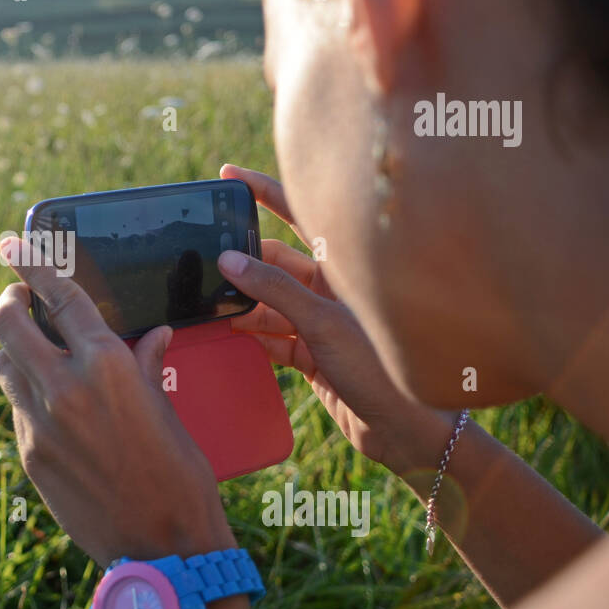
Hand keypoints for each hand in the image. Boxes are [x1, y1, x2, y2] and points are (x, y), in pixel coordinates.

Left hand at [0, 235, 237, 567]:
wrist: (162, 545)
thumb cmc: (179, 473)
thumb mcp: (167, 408)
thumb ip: (145, 363)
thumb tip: (150, 334)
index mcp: (106, 365)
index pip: (59, 297)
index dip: (35, 264)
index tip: (16, 244)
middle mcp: (63, 387)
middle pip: (7, 323)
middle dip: (8, 300)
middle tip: (20, 296)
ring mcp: (37, 423)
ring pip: (3, 364)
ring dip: (14, 347)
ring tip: (35, 347)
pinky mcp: (28, 454)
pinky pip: (16, 406)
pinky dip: (27, 393)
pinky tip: (52, 400)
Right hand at [219, 165, 456, 471]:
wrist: (405, 432)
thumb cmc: (384, 369)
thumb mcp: (323, 324)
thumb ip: (274, 290)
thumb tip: (229, 259)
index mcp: (346, 266)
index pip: (300, 214)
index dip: (263, 192)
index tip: (228, 176)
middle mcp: (332, 288)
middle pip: (274, 263)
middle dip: (241, 264)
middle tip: (203, 262)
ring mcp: (320, 321)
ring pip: (268, 302)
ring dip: (241, 304)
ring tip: (205, 302)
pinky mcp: (310, 353)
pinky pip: (270, 336)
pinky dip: (249, 336)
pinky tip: (224, 333)